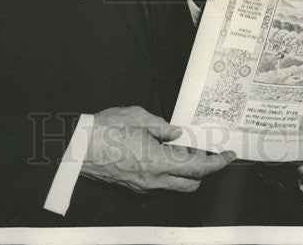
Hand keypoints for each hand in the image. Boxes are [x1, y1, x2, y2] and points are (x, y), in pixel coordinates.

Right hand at [80, 106, 234, 192]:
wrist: (75, 148)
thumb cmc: (103, 131)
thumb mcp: (137, 117)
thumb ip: (161, 125)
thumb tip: (175, 132)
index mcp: (158, 161)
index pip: (197, 167)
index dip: (217, 163)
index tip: (228, 157)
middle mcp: (153, 178)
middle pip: (191, 183)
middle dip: (205, 171)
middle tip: (209, 154)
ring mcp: (142, 184)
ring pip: (175, 185)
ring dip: (186, 172)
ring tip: (185, 152)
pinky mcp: (132, 184)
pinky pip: (158, 182)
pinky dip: (168, 171)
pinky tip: (162, 154)